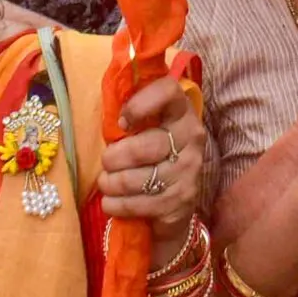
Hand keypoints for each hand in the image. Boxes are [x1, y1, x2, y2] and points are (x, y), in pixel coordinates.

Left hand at [99, 76, 211, 262]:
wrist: (177, 200)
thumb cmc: (153, 154)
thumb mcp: (150, 128)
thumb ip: (135, 116)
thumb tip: (109, 115)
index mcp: (182, 113)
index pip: (168, 92)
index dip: (140, 104)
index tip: (122, 122)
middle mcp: (191, 139)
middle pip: (144, 146)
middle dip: (114, 157)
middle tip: (106, 162)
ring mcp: (188, 172)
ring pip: (137, 179)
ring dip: (111, 183)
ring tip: (106, 182)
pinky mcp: (180, 202)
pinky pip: (137, 204)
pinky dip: (115, 204)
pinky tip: (111, 202)